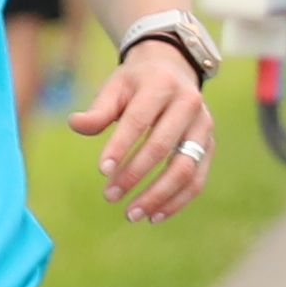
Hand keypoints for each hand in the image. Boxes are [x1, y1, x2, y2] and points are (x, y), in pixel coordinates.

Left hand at [73, 31, 214, 219]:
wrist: (173, 70)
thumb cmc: (137, 83)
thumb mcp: (115, 87)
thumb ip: (98, 109)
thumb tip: (76, 124)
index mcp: (162, 85)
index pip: (139, 120)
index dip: (121, 146)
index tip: (102, 171)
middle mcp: (189, 104)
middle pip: (162, 147)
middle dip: (135, 175)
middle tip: (110, 196)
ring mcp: (203, 127)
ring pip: (185, 168)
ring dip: (158, 195)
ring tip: (131, 214)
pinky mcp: (210, 146)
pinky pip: (197, 179)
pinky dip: (177, 201)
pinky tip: (154, 216)